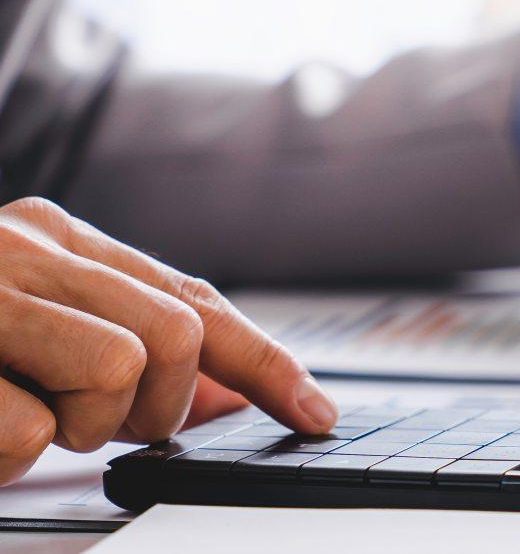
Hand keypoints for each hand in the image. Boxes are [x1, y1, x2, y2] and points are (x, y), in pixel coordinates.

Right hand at [0, 197, 336, 484]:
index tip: (315, 411)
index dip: (266, 362)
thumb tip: (230, 394)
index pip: (195, 298)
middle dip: (154, 404)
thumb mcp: (42, 324)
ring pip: (116, 371)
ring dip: (79, 426)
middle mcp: (26, 251)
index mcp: (59, 238)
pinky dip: (11, 455)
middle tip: (89, 415)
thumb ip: (133, 343)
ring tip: (22, 406)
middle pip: (176, 335)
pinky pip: (31, 433)